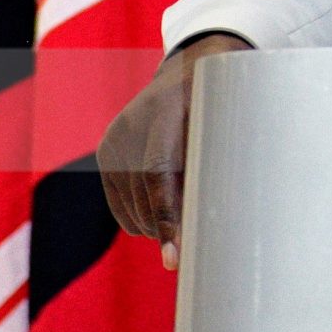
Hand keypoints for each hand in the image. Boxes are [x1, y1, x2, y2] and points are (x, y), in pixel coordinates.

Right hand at [97, 31, 250, 267]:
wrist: (187, 72)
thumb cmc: (219, 106)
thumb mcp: (226, 124)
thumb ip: (217, 163)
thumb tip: (218, 225)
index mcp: (164, 112)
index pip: (158, 174)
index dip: (166, 219)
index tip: (175, 258)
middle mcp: (131, 126)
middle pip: (143, 199)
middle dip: (168, 231)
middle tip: (196, 249)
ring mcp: (114, 139)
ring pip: (130, 209)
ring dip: (157, 225)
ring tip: (188, 218)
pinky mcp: (105, 152)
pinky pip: (120, 205)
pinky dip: (142, 217)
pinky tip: (166, 208)